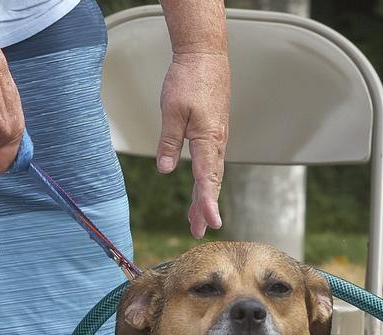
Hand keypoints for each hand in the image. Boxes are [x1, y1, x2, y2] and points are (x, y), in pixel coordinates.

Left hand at [158, 53, 229, 237]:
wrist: (205, 54)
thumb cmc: (190, 78)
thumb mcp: (172, 111)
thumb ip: (169, 141)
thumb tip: (166, 170)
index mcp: (208, 139)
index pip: (207, 178)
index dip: (207, 203)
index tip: (210, 223)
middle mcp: (217, 142)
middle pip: (211, 182)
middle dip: (204, 208)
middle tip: (197, 232)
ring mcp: (216, 137)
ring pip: (212, 174)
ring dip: (204, 197)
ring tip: (196, 219)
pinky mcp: (213, 132)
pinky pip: (211, 162)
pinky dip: (206, 180)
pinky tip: (201, 188)